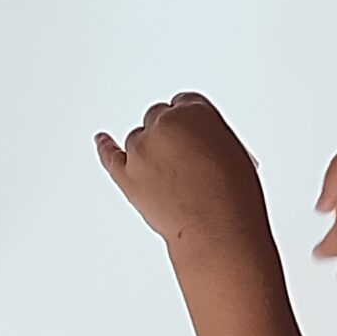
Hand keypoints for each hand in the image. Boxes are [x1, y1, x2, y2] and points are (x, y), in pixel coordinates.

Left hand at [96, 93, 271, 254]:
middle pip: (158, 118)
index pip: (185, 104)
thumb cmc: (233, 196)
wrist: (218, 231)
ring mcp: (141, 150)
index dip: (190, 124)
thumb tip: (195, 142)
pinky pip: (110, 155)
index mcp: (194, 112)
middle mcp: (164, 125)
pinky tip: (102, 140)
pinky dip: (105, 147)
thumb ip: (207, 136)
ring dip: (150, 152)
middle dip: (169, 136)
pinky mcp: (126, 175)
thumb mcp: (233, 150)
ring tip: (171, 177)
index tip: (193, 135)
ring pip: (138, 139)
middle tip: (184, 161)